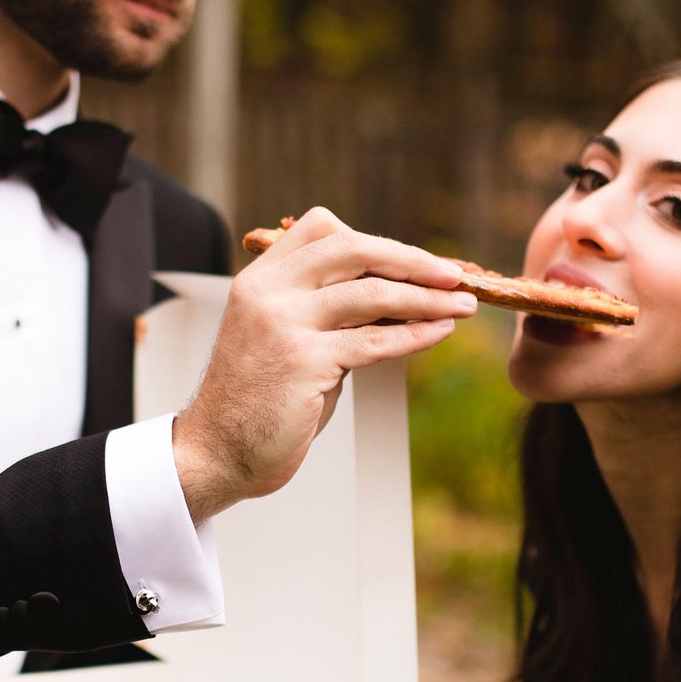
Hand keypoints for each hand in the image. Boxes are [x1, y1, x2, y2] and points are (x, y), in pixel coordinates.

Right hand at [174, 207, 473, 521]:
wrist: (218, 452)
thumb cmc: (259, 400)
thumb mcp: (286, 338)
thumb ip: (327, 312)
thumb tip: (393, 296)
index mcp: (260, 278)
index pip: (322, 229)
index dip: (374, 241)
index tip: (413, 260)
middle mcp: (268, 292)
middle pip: (353, 250)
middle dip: (412, 260)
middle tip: (454, 274)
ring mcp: (284, 324)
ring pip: (371, 294)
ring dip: (427, 298)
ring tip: (462, 304)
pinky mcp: (303, 361)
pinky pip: (374, 340)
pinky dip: (416, 333)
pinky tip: (440, 331)